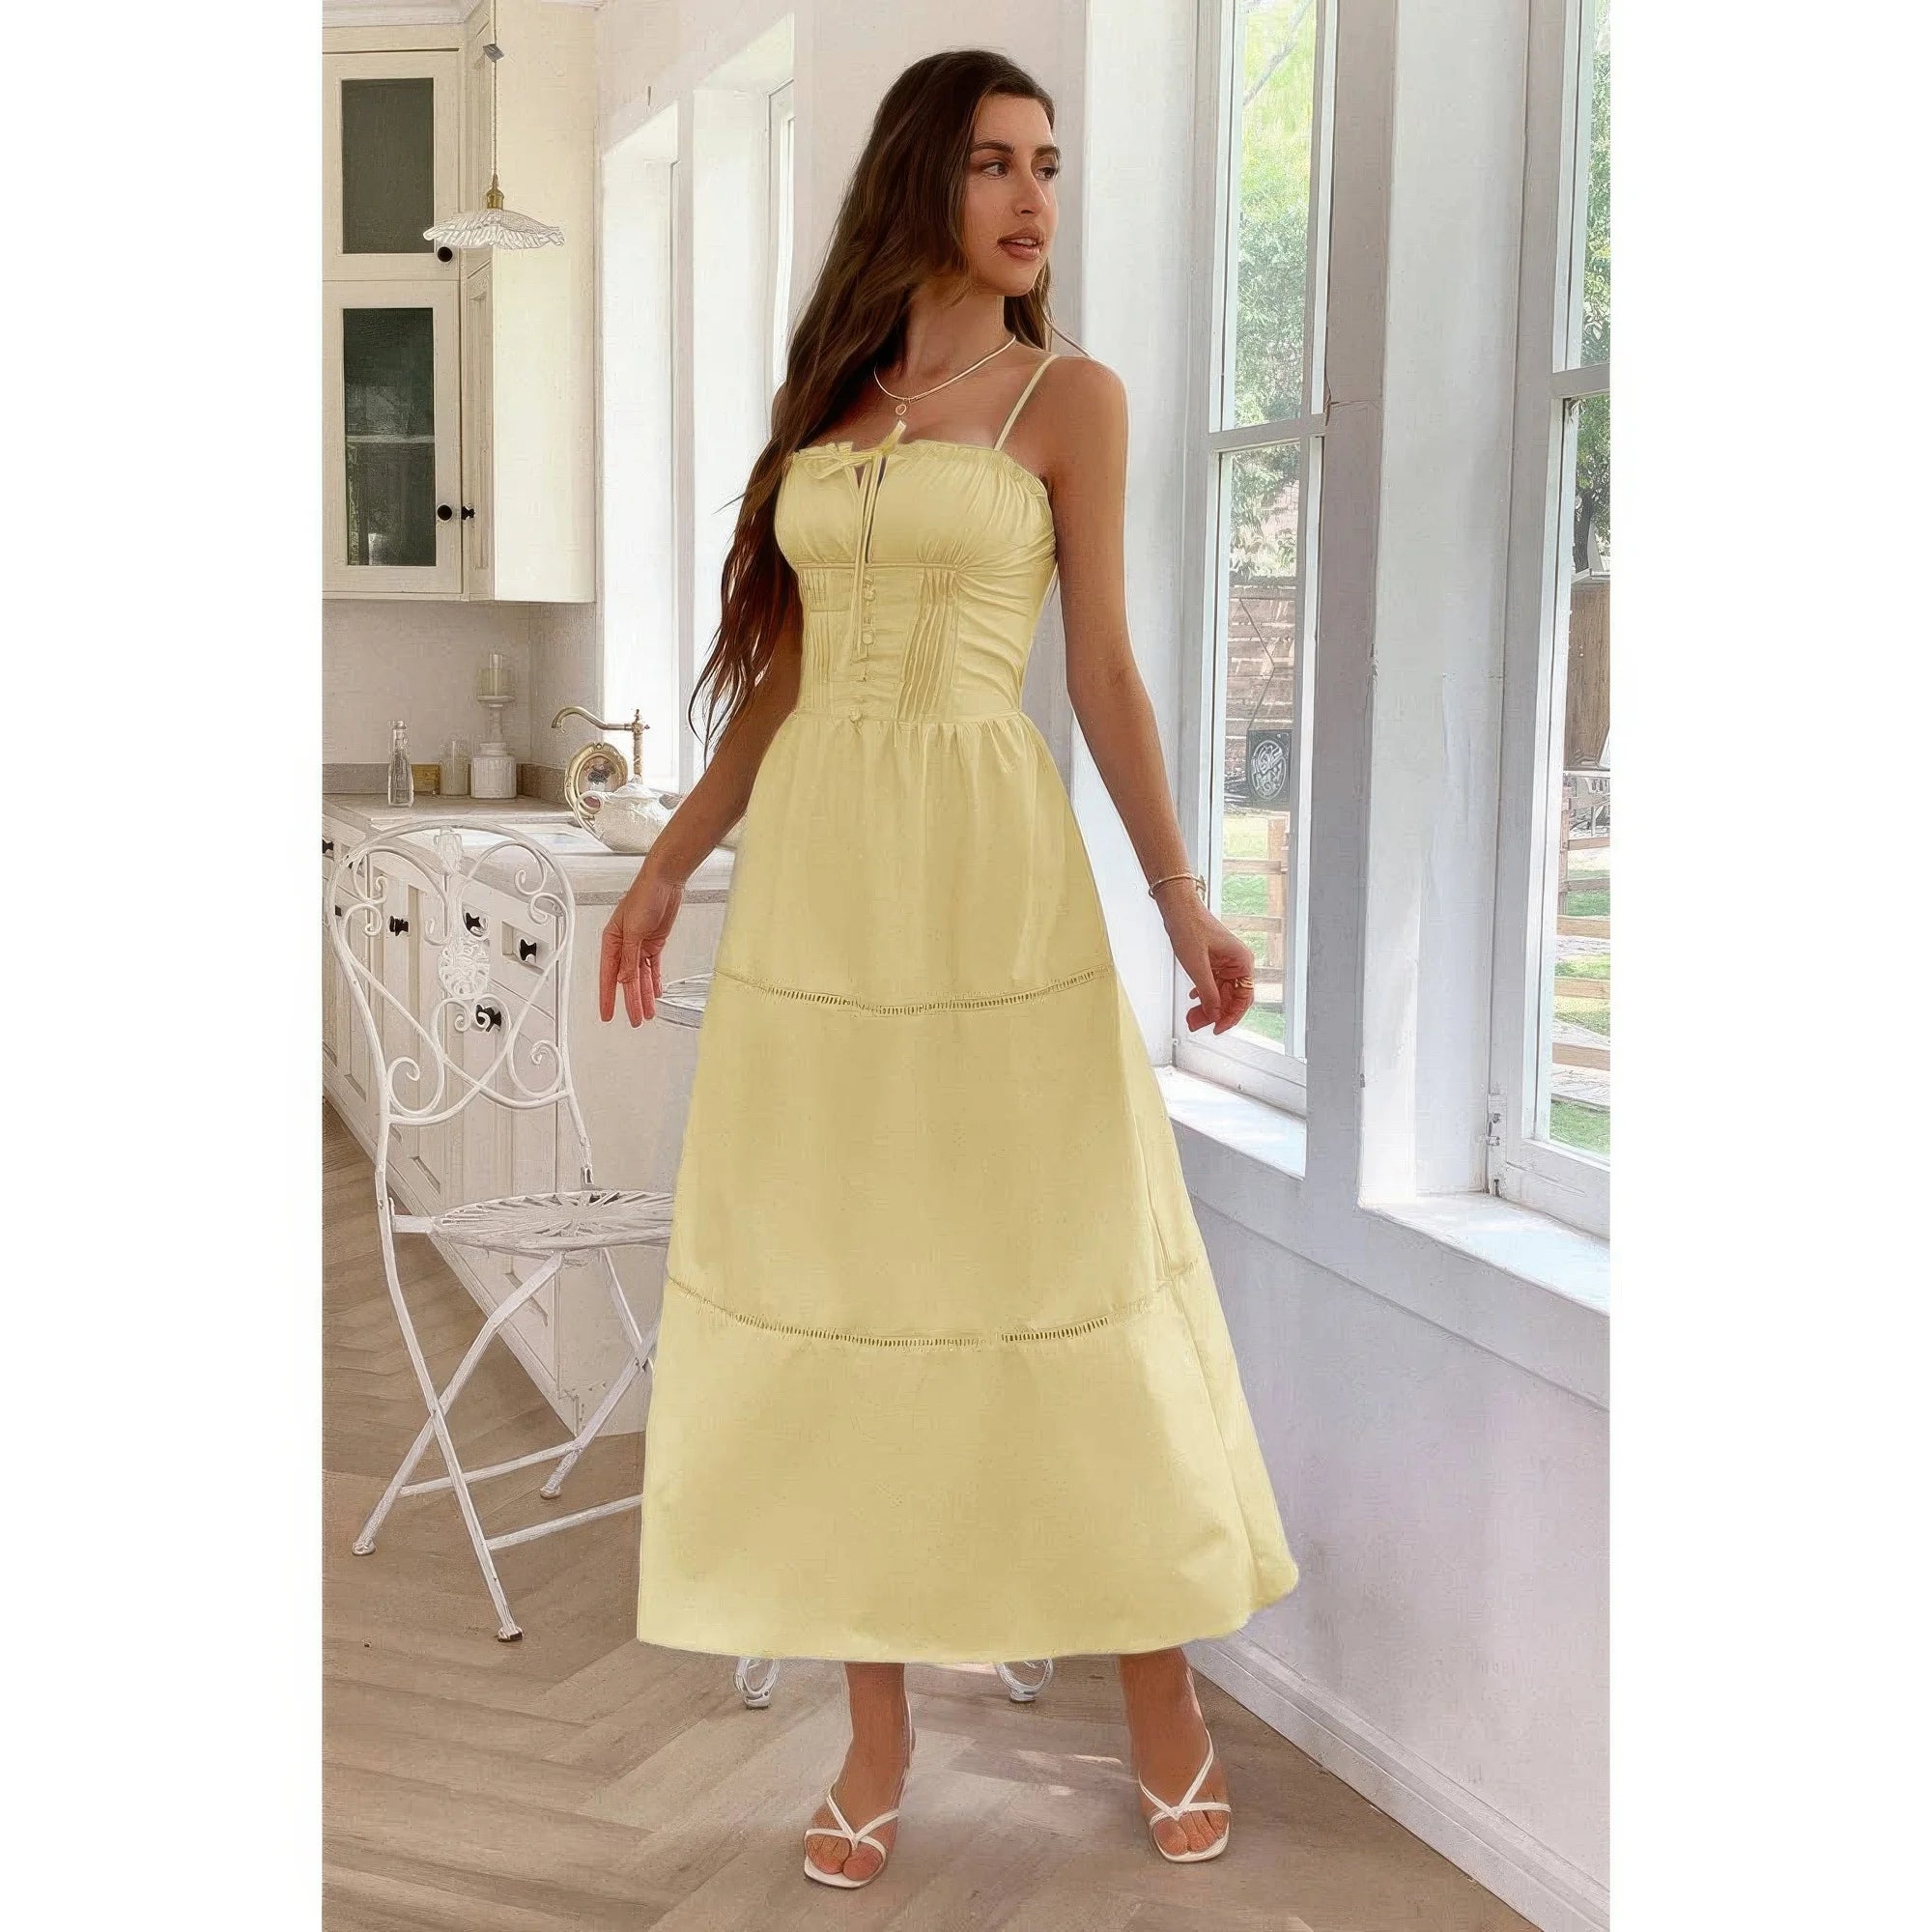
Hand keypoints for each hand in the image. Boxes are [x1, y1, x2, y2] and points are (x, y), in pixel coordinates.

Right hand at [599, 864, 683, 1025]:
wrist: (665, 882)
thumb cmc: (644, 896)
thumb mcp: (634, 931)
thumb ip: (629, 958)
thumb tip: (625, 980)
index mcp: (611, 941)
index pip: (608, 976)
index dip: (608, 997)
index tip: (607, 1015)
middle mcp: (624, 946)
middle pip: (626, 980)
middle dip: (631, 1002)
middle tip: (636, 1021)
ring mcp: (639, 945)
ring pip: (640, 977)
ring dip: (644, 995)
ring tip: (648, 1013)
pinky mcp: (654, 943)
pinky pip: (652, 968)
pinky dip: (654, 981)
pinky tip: (655, 993)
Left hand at [1154, 889, 1255, 1035]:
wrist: (1177, 908)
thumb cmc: (1189, 927)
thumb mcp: (1197, 967)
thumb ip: (1208, 993)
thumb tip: (1215, 1014)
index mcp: (1242, 962)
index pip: (1243, 998)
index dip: (1230, 1017)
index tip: (1217, 1029)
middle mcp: (1237, 963)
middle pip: (1231, 998)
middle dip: (1214, 1013)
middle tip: (1196, 1025)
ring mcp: (1226, 962)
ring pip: (1220, 993)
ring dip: (1207, 1005)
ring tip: (1191, 1016)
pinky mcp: (1214, 960)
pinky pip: (1213, 983)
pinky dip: (1203, 994)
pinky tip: (1194, 1000)